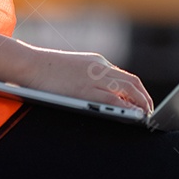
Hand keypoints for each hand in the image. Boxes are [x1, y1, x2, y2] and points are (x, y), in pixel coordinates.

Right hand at [20, 47, 153, 113]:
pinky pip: (111, 99)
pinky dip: (125, 107)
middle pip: (132, 82)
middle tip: (148, 112)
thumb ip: (90, 78)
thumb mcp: (75, 70)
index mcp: (97, 62)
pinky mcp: (85, 89)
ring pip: (127, 89)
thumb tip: (102, 95)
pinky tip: (132, 115)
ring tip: (145, 116)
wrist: (29, 64)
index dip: (138, 91)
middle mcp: (100, 67)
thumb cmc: (47, 70)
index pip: (125, 77)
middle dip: (144, 98)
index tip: (143, 103)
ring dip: (139, 104)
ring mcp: (93, 78)